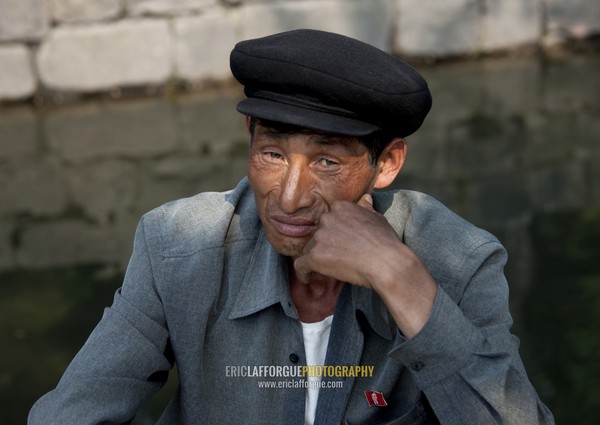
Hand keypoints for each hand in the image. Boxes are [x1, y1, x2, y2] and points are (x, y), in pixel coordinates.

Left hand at [294, 193, 436, 336]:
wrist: (387, 263)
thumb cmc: (385, 242)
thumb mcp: (378, 218)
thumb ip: (366, 209)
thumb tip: (365, 198)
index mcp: (340, 207)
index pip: (328, 221)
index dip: (332, 234)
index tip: (338, 245)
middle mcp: (327, 218)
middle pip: (317, 235)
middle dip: (324, 247)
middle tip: (335, 261)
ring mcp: (319, 237)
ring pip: (309, 250)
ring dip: (316, 260)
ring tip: (328, 272)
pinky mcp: (314, 256)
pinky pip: (300, 266)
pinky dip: (303, 274)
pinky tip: (309, 279)